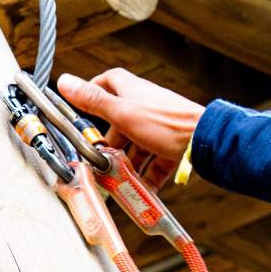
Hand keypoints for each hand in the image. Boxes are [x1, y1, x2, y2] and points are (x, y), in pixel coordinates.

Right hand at [54, 68, 202, 186]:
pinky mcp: (173, 143)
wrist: (206, 140)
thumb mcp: (122, 113)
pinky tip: (143, 190)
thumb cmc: (166, 123)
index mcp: (132, 92)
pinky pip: (156, 160)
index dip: (94, 91)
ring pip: (138, 144)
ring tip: (120, 181)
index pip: (109, 81)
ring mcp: (161, 125)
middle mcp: (146, 105)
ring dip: (129, 164)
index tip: (83, 107)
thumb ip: (93, 100)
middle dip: (111, 143)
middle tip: (102, 160)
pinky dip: (149, 175)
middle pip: (121, 122)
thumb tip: (65, 81)